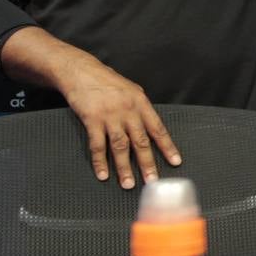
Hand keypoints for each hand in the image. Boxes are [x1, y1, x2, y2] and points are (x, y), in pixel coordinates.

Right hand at [60, 56, 181, 187]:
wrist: (81, 70)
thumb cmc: (107, 81)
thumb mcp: (131, 90)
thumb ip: (141, 108)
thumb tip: (151, 127)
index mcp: (141, 103)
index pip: (158, 129)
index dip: (167, 147)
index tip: (175, 162)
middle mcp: (128, 111)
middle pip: (141, 141)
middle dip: (147, 163)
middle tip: (152, 181)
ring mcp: (110, 116)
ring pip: (120, 146)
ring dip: (124, 167)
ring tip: (129, 184)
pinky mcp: (92, 119)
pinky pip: (97, 144)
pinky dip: (100, 161)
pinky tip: (103, 174)